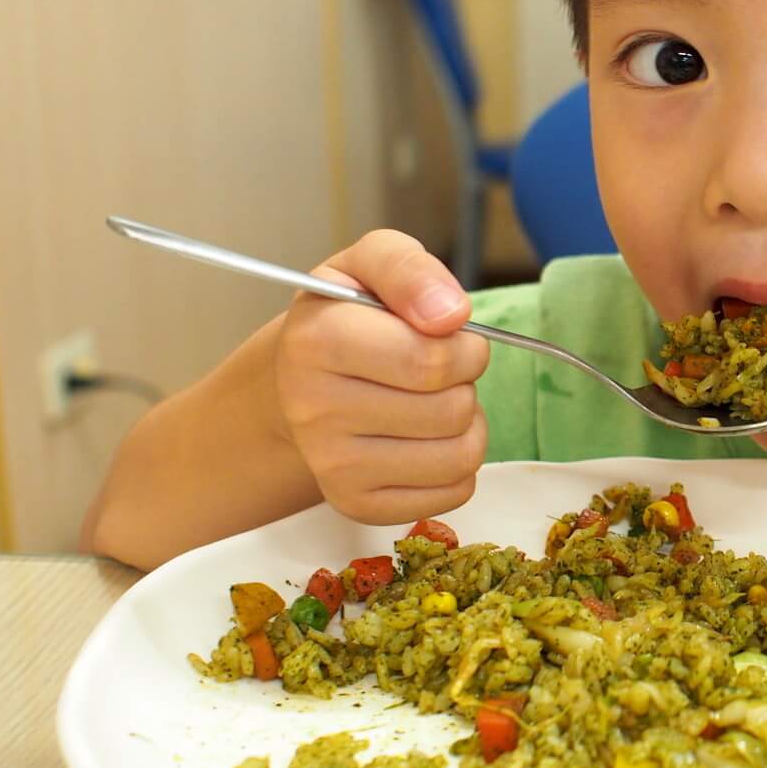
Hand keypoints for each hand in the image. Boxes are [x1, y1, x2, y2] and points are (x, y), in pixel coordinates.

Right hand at [274, 230, 489, 524]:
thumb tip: (451, 314)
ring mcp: (333, 466)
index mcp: (316, 341)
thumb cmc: (348, 316)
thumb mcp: (370, 263)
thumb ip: (410, 270)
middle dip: (464, 382)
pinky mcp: (357, 504)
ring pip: (460, 456)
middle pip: (451, 410)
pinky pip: (453, 493)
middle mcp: (314, 411)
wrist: (300, 378)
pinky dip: (457, 465)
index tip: (448, 334)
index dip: (464, 345)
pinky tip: (425, 438)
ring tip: (432, 400)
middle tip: (436, 368)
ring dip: (466, 423)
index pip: (432, 360)